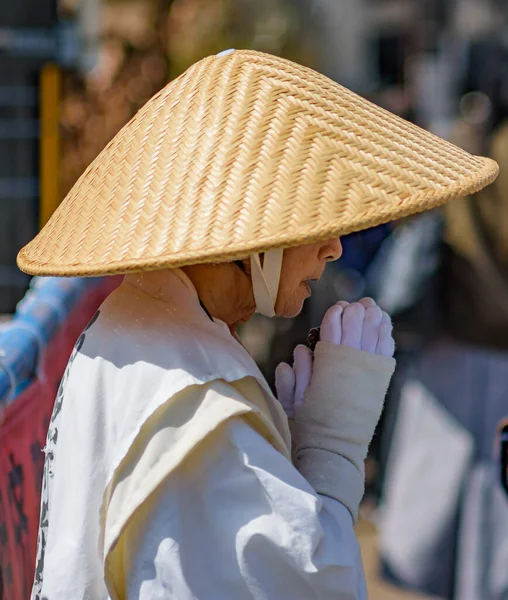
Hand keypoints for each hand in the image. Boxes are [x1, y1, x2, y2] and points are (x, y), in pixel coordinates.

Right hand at [275, 298, 393, 417]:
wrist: (335, 447)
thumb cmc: (309, 423)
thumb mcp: (292, 398)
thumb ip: (292, 373)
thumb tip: (301, 349)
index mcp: (326, 361)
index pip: (333, 325)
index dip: (336, 312)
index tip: (338, 308)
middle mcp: (350, 361)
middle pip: (356, 322)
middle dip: (355, 311)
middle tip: (356, 306)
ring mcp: (369, 368)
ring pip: (374, 331)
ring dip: (373, 316)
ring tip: (372, 307)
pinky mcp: (381, 378)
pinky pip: (386, 348)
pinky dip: (385, 333)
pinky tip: (384, 323)